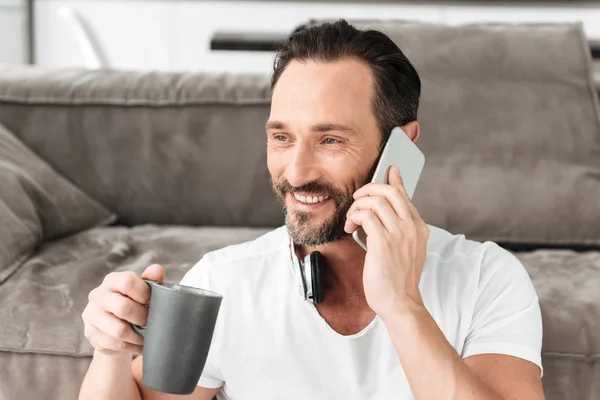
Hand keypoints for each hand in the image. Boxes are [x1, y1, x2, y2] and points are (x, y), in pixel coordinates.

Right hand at [82, 264, 164, 355]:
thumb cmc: (132, 304)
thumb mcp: (142, 291)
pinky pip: (114, 344)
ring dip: (138, 337)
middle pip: (123, 307)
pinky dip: (131, 347)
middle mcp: (98, 295)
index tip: (152, 302)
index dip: (144, 293)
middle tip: (151, 323)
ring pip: (119, 330)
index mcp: (112, 280)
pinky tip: (140, 346)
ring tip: (148, 338)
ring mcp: (92, 314)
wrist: (114, 328)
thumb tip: (157, 270)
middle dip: (142, 318)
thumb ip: (151, 280)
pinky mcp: (90, 332)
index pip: (127, 282)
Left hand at [344, 166, 428, 318]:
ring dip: (357, 206)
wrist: (400, 303)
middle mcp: (411, 227)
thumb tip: (378, 215)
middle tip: (357, 198)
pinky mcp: (383, 242)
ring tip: (351, 220)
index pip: (405, 195)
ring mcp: (399, 234)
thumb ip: (398, 231)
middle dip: (369, 189)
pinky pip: (365, 216)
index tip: (388, 170)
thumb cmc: (397, 280)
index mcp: (419, 228)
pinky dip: (353, 217)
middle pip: (390, 192)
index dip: (394, 180)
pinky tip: (350, 228)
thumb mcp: (405, 251)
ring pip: (375, 201)